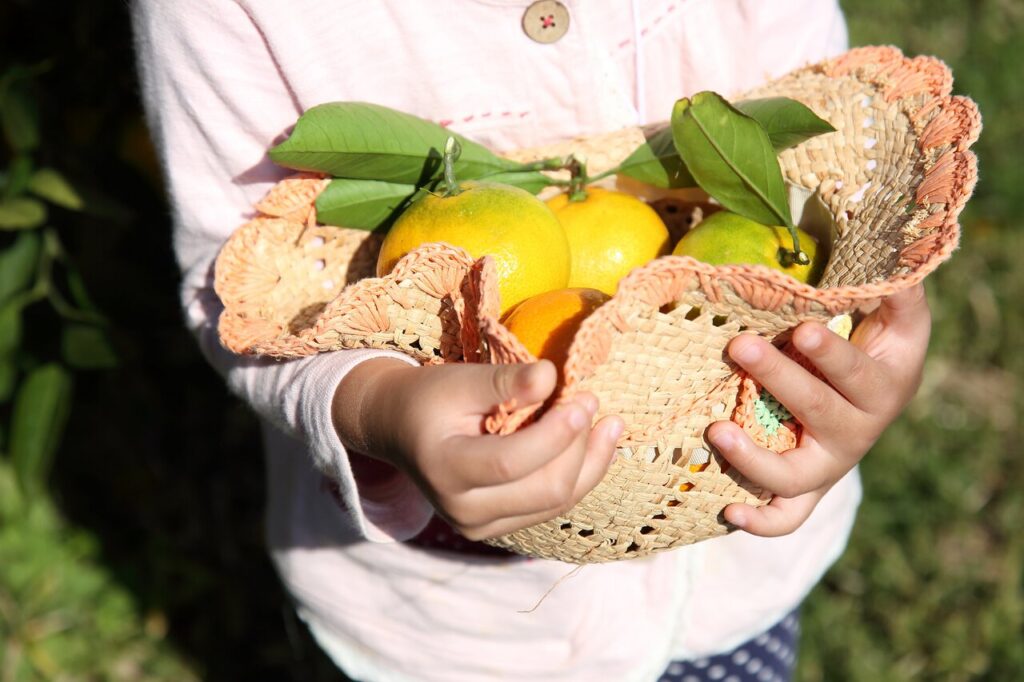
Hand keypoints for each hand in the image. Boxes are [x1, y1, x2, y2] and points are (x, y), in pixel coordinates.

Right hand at [334, 359, 623, 540]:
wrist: (399, 430)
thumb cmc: (430, 398)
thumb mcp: (459, 380)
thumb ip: (504, 381)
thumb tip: (552, 376)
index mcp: (445, 471)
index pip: (511, 463)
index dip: (555, 434)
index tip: (584, 399)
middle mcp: (462, 512)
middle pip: (544, 489)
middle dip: (579, 447)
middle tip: (592, 402)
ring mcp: (481, 528)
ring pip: (556, 503)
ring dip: (589, 463)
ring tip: (610, 425)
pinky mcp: (498, 529)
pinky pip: (550, 506)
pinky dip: (579, 475)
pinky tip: (595, 444)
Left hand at [706, 284, 930, 536]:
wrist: (870, 403)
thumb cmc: (874, 349)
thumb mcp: (896, 319)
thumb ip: (894, 292)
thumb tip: (890, 264)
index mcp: (882, 387)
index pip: (858, 374)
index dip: (833, 356)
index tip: (806, 329)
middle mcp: (856, 432)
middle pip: (819, 413)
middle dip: (779, 379)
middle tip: (740, 346)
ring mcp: (827, 466)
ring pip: (796, 476)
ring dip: (756, 459)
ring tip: (716, 431)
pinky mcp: (804, 489)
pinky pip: (786, 517)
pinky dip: (761, 522)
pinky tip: (728, 512)